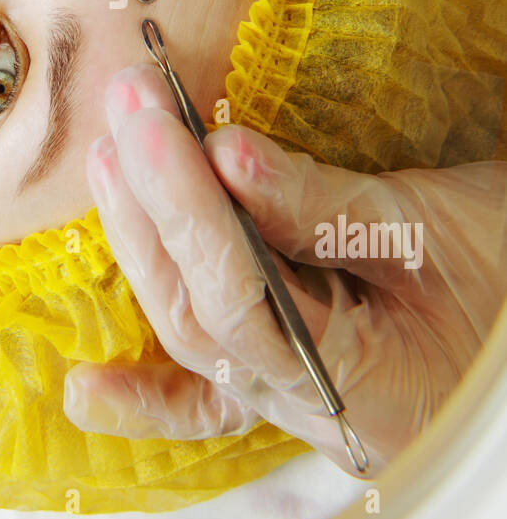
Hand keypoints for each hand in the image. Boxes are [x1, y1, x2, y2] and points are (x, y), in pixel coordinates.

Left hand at [64, 64, 506, 475]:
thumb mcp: (431, 229)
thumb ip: (324, 207)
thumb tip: (226, 158)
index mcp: (364, 384)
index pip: (247, 297)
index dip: (193, 211)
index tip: (158, 128)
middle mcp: (314, 412)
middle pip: (203, 314)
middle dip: (154, 206)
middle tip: (128, 107)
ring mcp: (295, 406)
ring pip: (195, 337)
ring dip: (144, 248)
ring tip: (110, 158)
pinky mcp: (286, 384)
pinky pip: (209, 401)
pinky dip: (149, 396)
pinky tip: (86, 392)